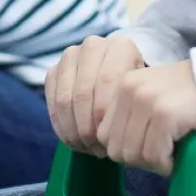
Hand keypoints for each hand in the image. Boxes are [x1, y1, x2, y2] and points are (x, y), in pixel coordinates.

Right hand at [45, 35, 145, 155]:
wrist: (121, 80)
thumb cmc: (136, 94)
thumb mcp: (143, 96)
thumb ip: (132, 108)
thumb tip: (116, 135)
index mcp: (120, 47)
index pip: (107, 83)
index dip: (105, 117)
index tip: (111, 140)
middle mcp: (93, 45)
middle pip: (83, 93)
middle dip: (88, 128)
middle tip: (97, 150)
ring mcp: (71, 55)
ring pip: (65, 99)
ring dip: (73, 129)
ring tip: (86, 147)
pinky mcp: (54, 69)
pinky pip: (52, 100)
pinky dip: (60, 125)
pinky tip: (73, 140)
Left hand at [96, 58, 195, 175]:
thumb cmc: (187, 96)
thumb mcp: (148, 98)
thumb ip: (129, 116)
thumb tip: (112, 151)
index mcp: (119, 86)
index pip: (103, 135)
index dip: (125, 149)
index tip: (146, 149)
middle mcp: (128, 90)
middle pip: (116, 150)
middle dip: (140, 159)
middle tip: (163, 152)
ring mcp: (145, 101)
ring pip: (134, 155)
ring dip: (155, 162)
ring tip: (172, 150)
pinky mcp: (165, 115)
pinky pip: (155, 156)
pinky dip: (168, 164)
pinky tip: (180, 152)